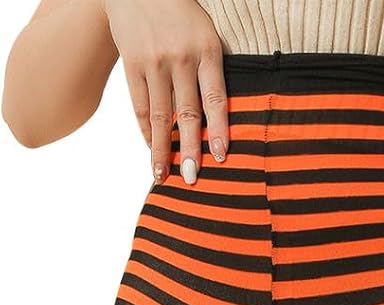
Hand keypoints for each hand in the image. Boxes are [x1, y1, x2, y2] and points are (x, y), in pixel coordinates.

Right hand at [101, 0, 227, 183]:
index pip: (215, 98)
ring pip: (160, 116)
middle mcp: (180, 57)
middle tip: (192, 178)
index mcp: (206, 48)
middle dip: (189, 149)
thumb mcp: (204, 33)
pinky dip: (145, 129)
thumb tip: (215, 119)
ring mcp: (154, 61)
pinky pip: (139, 105)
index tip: (220, 157)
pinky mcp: (132, 64)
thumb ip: (210, 70)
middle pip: (187, 113)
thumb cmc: (180, 14)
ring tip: (162, 175)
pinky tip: (150, 148)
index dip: (218, 130)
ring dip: (161, 149)